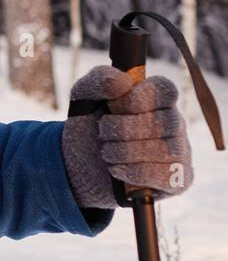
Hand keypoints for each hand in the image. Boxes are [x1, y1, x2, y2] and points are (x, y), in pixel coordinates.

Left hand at [62, 65, 192, 208]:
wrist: (80, 165)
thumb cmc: (88, 126)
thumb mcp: (83, 97)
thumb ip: (99, 79)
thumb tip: (124, 82)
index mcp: (157, 98)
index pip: (165, 89)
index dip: (137, 97)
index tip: (112, 105)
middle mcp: (174, 123)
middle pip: (164, 121)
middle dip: (123, 128)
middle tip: (102, 132)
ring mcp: (180, 151)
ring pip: (166, 150)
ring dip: (126, 151)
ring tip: (106, 152)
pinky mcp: (178, 180)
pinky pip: (167, 176)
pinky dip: (135, 172)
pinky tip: (116, 169)